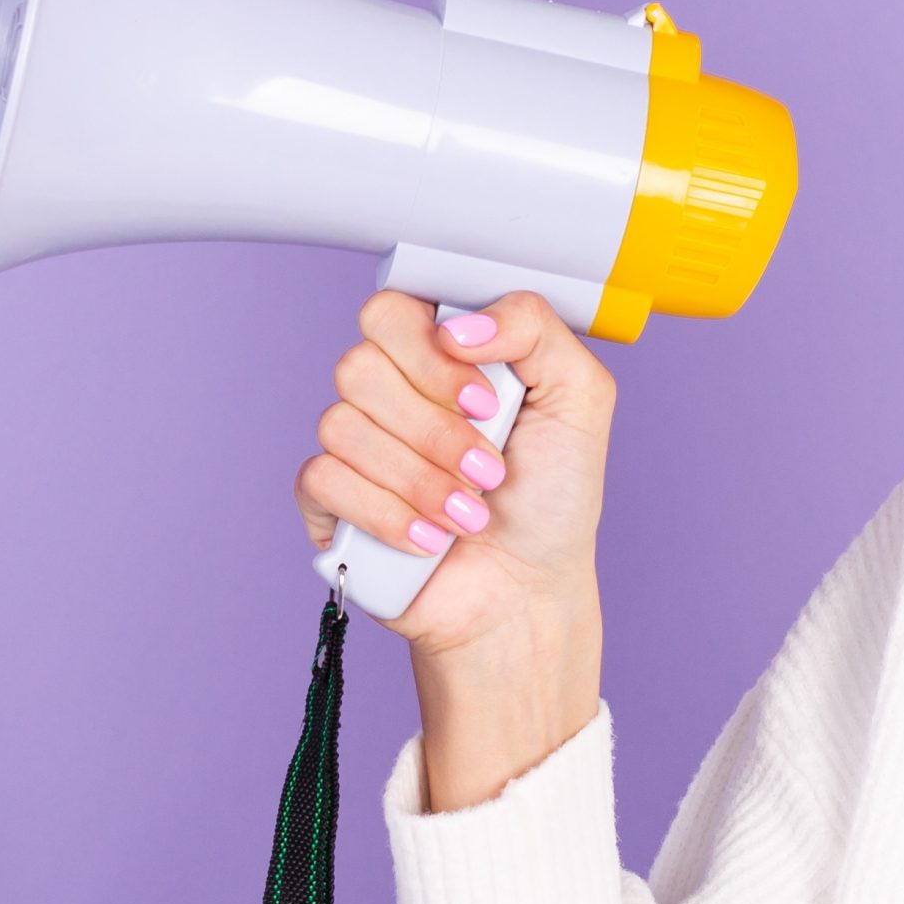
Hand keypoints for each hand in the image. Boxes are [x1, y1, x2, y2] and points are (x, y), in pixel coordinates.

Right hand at [292, 289, 609, 808]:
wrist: (528, 593)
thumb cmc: (553, 498)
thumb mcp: (579, 398)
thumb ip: (533, 327)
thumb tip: (457, 323)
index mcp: (438, 353)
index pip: (391, 309)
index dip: (430, 353)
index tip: (485, 399)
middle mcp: (389, 391)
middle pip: (359, 365)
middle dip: (435, 429)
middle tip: (489, 469)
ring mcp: (353, 445)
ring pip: (341, 425)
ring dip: (421, 479)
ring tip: (470, 515)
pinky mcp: (328, 502)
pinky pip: (323, 479)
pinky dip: (386, 513)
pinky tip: (428, 539)